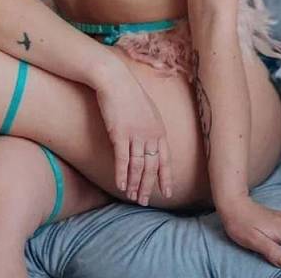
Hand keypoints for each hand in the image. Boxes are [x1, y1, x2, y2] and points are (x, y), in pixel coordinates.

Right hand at [95, 64, 172, 203]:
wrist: (114, 79)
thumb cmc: (128, 92)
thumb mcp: (147, 109)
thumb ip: (151, 126)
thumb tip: (151, 140)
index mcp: (159, 129)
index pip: (165, 159)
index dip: (165, 177)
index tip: (167, 192)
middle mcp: (150, 134)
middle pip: (151, 167)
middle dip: (148, 186)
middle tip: (143, 201)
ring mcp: (136, 135)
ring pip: (138, 167)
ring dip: (135, 184)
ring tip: (132, 197)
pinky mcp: (120, 134)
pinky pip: (123, 160)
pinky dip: (122, 175)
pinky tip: (120, 186)